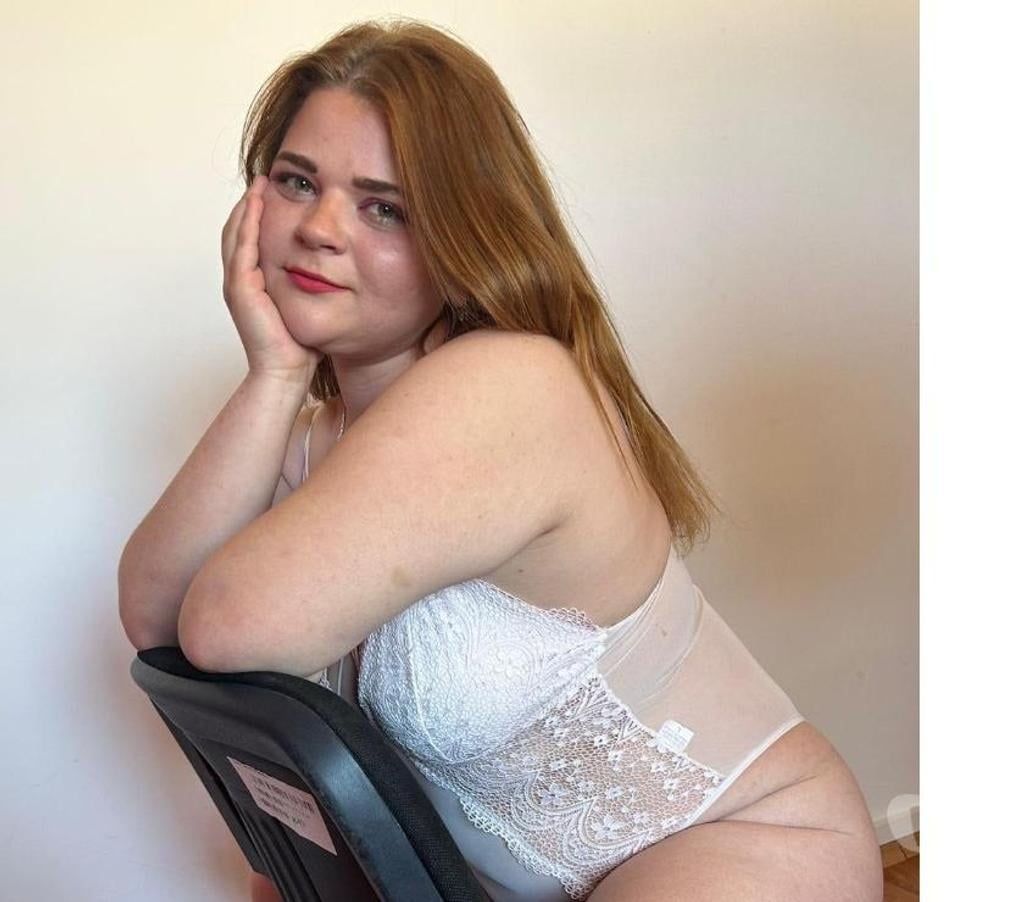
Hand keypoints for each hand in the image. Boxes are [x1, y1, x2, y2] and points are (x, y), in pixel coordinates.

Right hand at [221, 175, 321, 384]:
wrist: (286, 373)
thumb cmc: (300, 346)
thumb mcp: (307, 306)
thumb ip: (312, 286)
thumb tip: (334, 271)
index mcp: (253, 284)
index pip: (251, 240)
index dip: (258, 216)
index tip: (272, 193)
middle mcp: (240, 281)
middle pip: (238, 231)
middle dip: (249, 204)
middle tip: (263, 179)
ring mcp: (237, 284)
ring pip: (236, 234)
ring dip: (247, 207)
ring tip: (259, 185)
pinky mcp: (240, 289)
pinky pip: (242, 248)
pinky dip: (248, 224)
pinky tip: (258, 205)